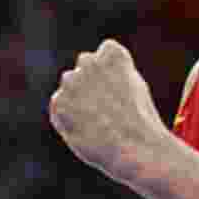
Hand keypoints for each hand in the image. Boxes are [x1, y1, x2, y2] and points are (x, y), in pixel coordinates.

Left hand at [49, 39, 165, 185]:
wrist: (133, 147)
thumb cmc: (140, 120)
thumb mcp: (135, 86)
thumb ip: (113, 74)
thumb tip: (94, 78)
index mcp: (113, 54)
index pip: (106, 51)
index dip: (113, 73)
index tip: (121, 91)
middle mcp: (89, 61)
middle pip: (86, 64)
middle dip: (91, 80)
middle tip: (106, 107)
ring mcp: (71, 81)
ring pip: (70, 85)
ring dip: (78, 97)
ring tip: (98, 120)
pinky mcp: (59, 103)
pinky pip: (60, 106)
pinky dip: (68, 117)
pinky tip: (87, 129)